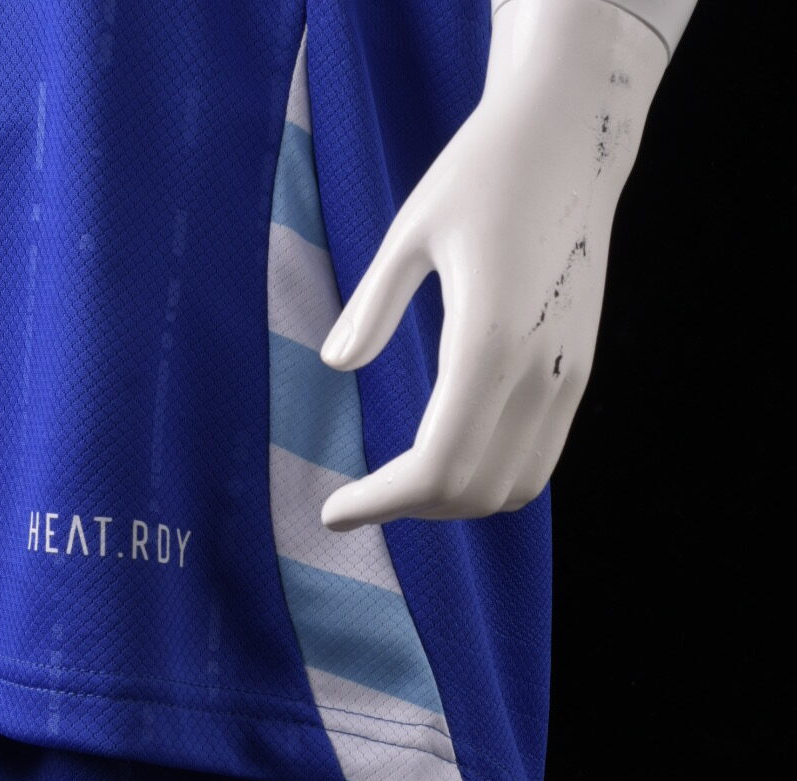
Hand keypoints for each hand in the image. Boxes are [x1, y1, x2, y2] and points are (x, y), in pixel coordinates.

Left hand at [319, 0, 667, 530]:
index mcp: (490, 339)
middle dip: (410, 507)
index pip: (436, 464)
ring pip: (513, 489)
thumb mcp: (410, 229)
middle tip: (361, 496)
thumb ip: (373, 304)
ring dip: (455, 501)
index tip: (332, 511)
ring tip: (404, 482)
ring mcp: (568, 375)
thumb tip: (336, 363)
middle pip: (472, 490)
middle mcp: (540, 369)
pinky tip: (449, 454)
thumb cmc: (483, 171)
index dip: (381, 501)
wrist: (575, 135)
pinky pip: (539, 460)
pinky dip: (491, 478)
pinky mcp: (581, 370)